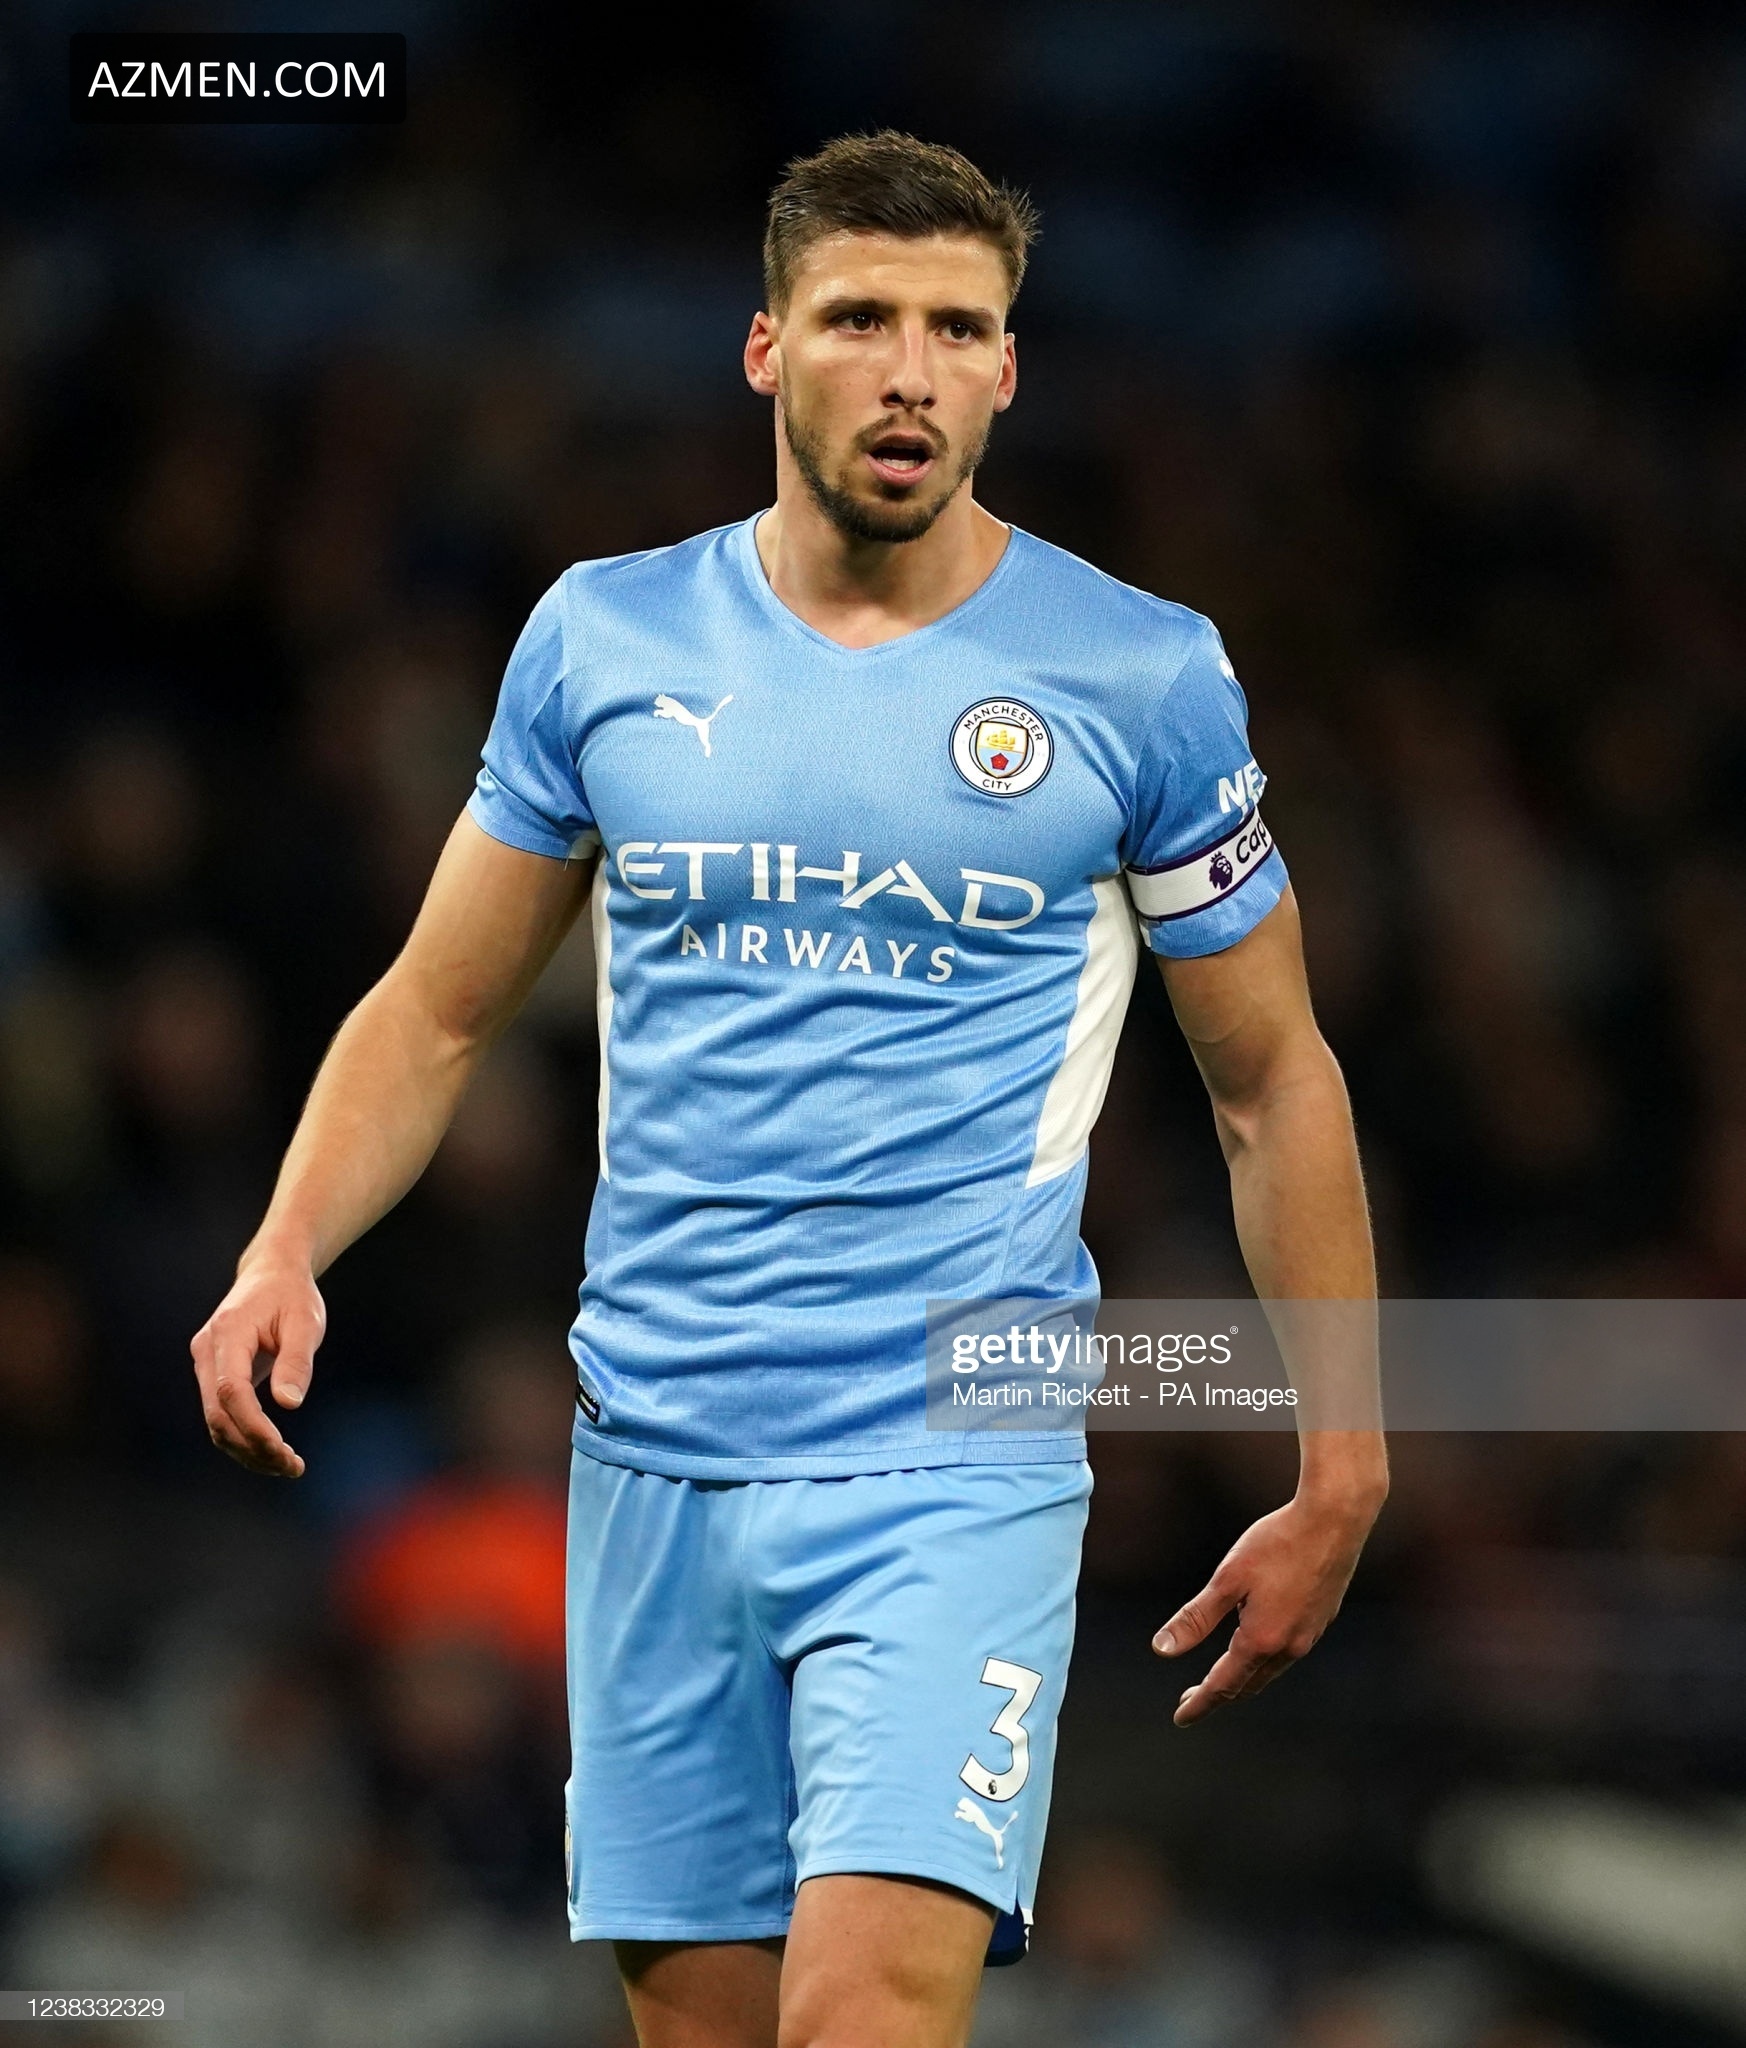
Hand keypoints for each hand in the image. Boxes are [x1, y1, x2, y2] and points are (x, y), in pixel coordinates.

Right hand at [189, 1254, 324, 1477]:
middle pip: (218, 1414)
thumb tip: (289, 1404)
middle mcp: (207, 1351)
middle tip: (292, 1467)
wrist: (271, 1274)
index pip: (231, 1391)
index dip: (253, 1425)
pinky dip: (244, 1437)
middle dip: (253, 1447)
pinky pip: (221, 1414)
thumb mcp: (306, 1323)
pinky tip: (272, 1452)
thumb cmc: (292, 1296)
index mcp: (229, 1333)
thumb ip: (297, 1361)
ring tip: (288, 1466)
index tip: (282, 1450)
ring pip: (216, 1421)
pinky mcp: (213, 1374)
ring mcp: (205, 1364)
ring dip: (248, 1449)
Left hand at [1152, 1486, 1381, 1726]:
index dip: (1200, 1703)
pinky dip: (1265, 1660)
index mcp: (1261, 1640)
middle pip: (1248, 1684)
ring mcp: (1310, 1635)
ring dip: (1243, 1678)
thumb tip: (1161, 1650)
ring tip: (1222, 1676)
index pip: (1223, 1685)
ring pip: (1270, 1671)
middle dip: (1219, 1694)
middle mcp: (1289, 1646)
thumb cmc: (1276, 1543)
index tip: (1181, 1717)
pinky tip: (1258, 1644)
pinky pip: (1287, 1653)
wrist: (1334, 1521)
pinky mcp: (1321, 1620)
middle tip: (1193, 1699)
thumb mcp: (1227, 1579)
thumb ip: (1195, 1618)